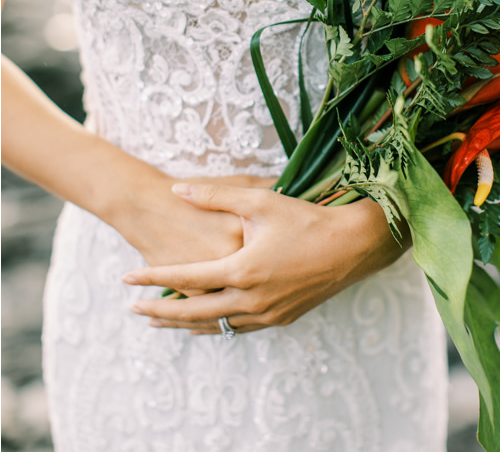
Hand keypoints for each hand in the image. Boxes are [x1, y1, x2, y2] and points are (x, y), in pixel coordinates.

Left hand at [123, 183, 407, 334]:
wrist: (355, 245)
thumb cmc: (309, 219)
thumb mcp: (261, 200)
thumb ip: (216, 195)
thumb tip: (177, 190)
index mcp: (243, 270)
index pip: (185, 279)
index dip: (153, 280)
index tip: (127, 280)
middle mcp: (252, 299)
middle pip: (193, 313)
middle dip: (161, 313)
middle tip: (135, 311)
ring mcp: (268, 313)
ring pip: (216, 326)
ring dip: (185, 324)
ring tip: (162, 322)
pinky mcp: (283, 318)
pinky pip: (240, 328)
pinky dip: (216, 326)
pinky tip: (207, 322)